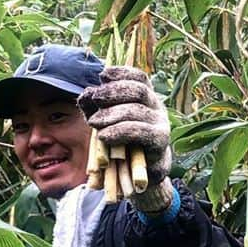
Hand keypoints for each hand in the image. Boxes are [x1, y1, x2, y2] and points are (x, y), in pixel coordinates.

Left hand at [78, 66, 171, 182]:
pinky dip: (120, 132)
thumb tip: (86, 94)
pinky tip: (104, 136)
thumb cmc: (123, 143)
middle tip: (95, 98)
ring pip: (138, 111)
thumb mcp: (106, 122)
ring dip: (112, 114)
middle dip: (114, 92)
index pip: (139, 77)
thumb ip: (95, 107)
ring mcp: (161, 123)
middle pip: (139, 90)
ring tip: (93, 122)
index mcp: (146, 97)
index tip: (103, 76)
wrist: (141, 173)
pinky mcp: (160, 141)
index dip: (122, 73)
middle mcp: (157, 106)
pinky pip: (141, 132)